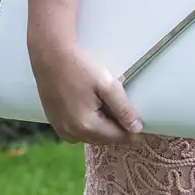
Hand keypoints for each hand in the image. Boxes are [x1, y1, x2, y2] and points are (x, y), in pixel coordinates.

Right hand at [27, 37, 142, 143]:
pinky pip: (77, 132)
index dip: (133, 134)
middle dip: (118, 132)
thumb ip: (123, 109)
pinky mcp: (54, 122)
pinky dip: (88, 127)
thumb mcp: (107, 85)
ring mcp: (61, 128)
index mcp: (87, 125)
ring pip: (90, 137)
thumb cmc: (80, 67)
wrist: (50, 56)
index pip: (117, 137)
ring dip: (103, 130)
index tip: (144, 129)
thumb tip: (137, 129)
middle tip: (131, 121)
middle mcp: (72, 132)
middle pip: (104, 139)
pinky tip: (94, 112)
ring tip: (113, 114)